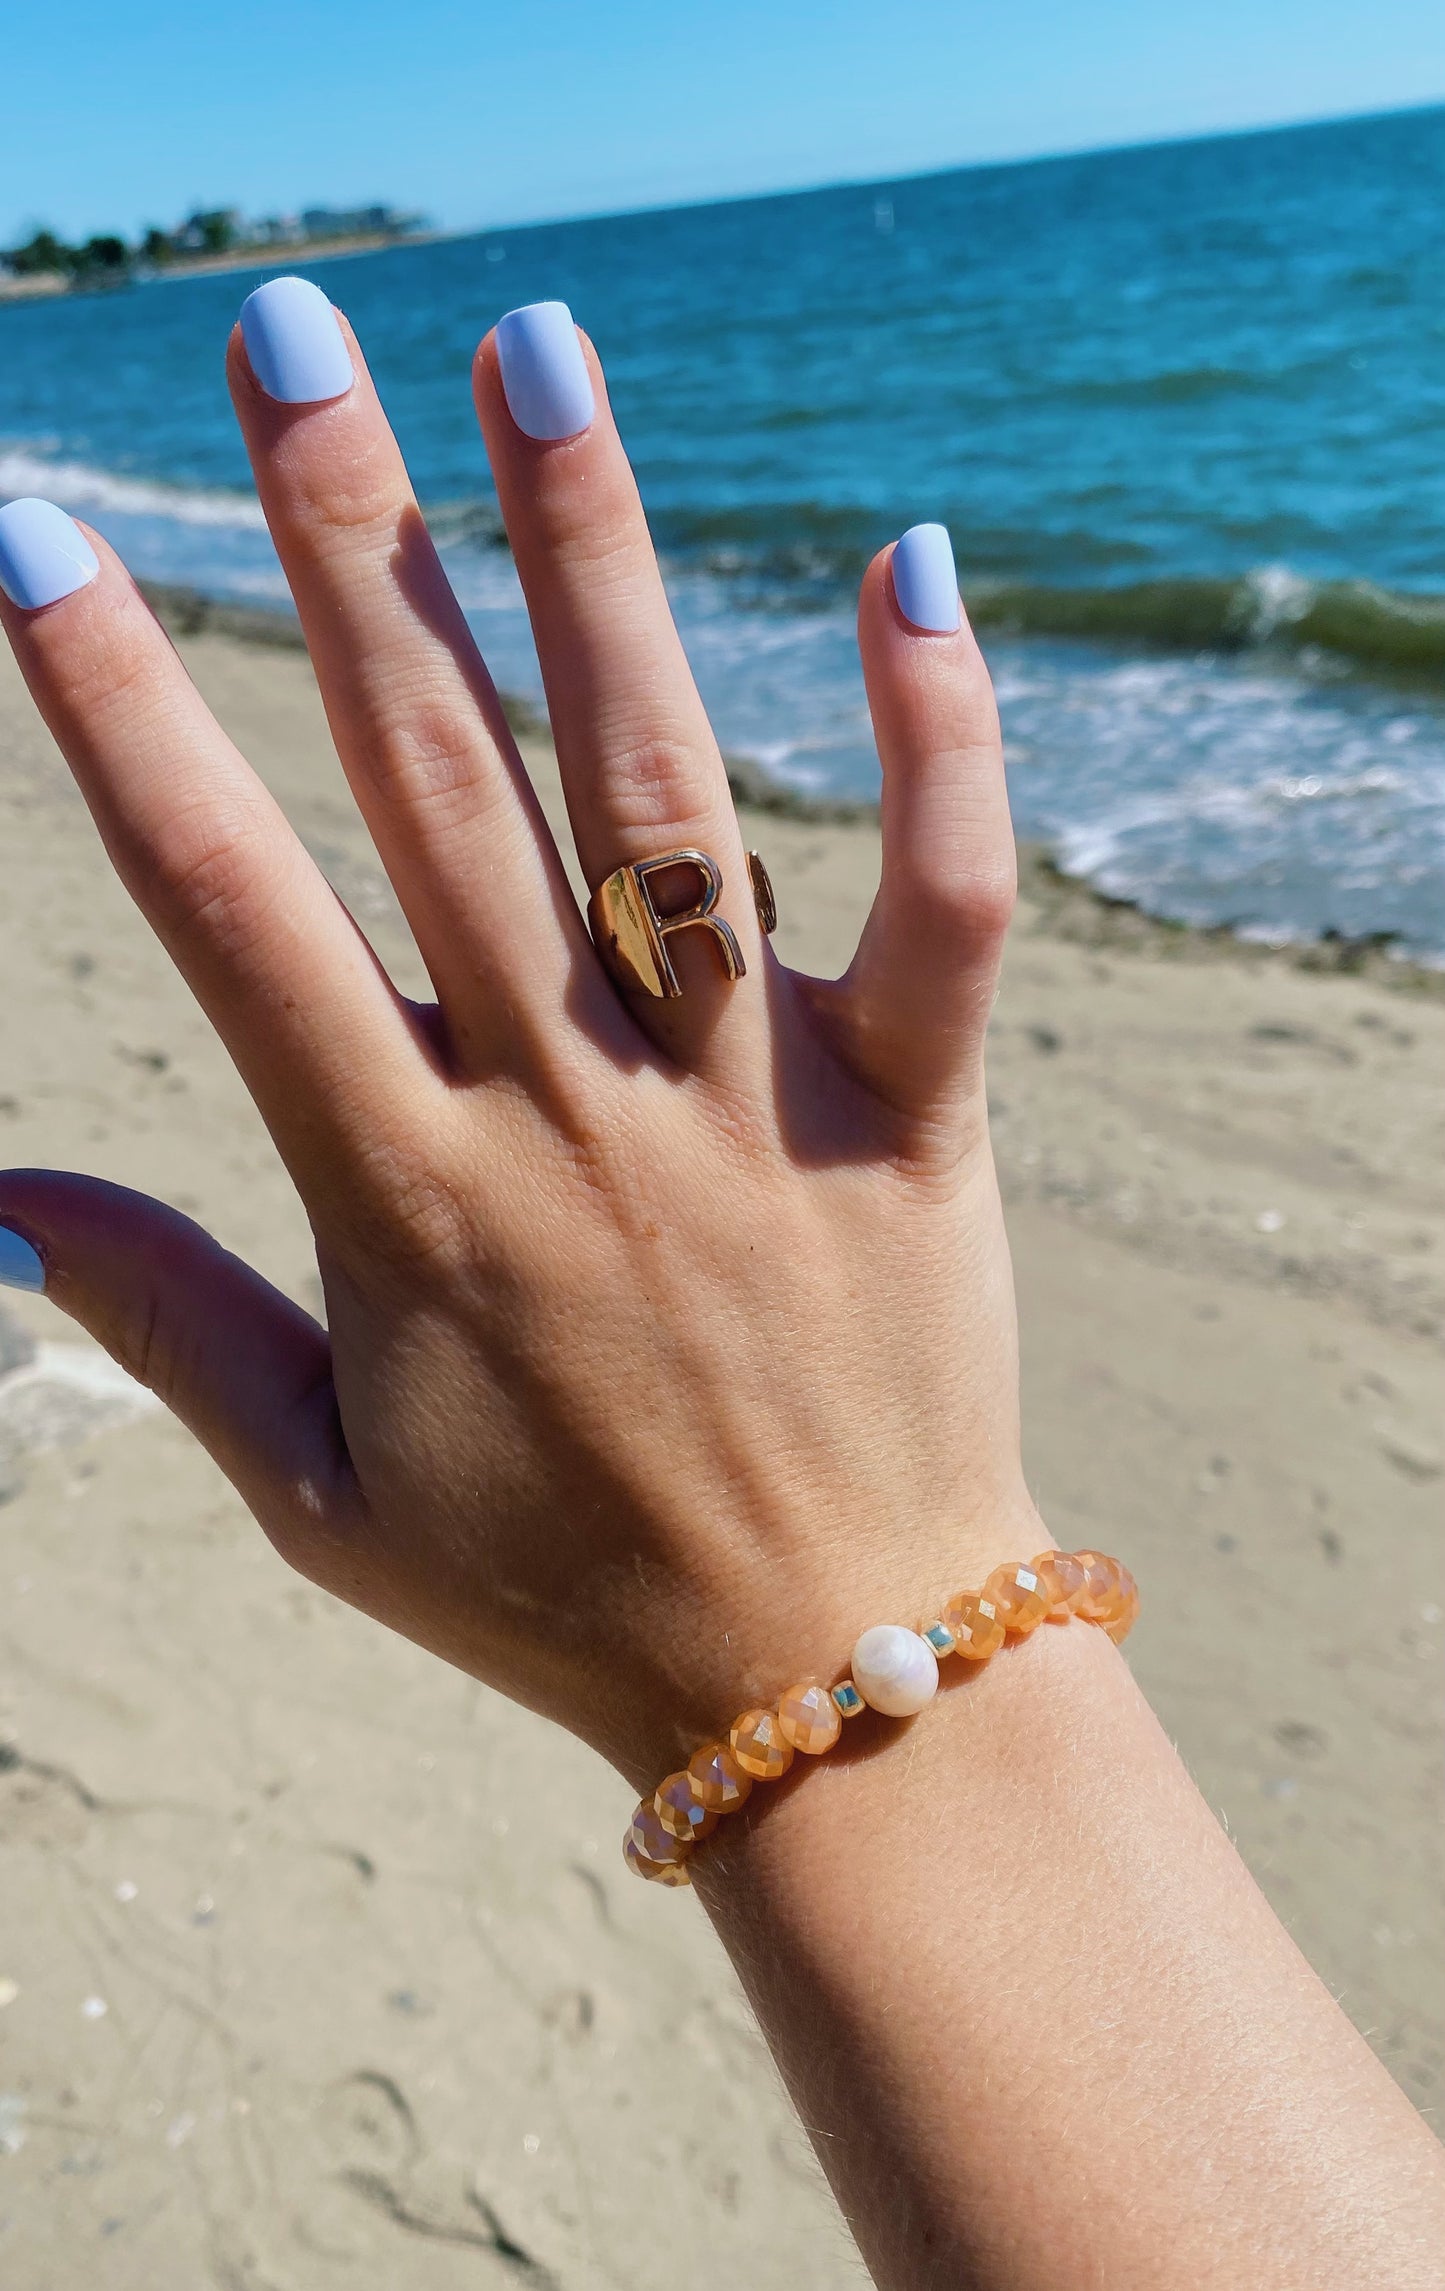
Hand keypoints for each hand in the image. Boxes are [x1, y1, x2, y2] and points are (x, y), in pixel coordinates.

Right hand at [0, 289, 1023, 1789]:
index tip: (38, 538)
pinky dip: (937, 742)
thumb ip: (164, 1319)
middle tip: (286, 345)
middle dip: (343, 542)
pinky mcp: (915, 1113)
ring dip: (589, 557)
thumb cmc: (557, 1586)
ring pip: (657, 786)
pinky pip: (943, 905)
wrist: (827, 1680)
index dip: (116, 707)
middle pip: (433, 779)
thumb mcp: (318, 1486)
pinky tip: (909, 564)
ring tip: (535, 351)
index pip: (222, 903)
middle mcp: (568, 1110)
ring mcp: (750, 1100)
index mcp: (403, 1189)